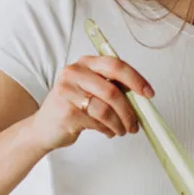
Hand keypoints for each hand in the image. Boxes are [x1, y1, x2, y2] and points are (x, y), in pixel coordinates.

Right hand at [26, 55, 153, 151]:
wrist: (44, 128)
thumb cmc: (73, 107)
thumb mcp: (93, 90)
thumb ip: (114, 88)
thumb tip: (142, 97)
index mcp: (86, 63)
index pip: (116, 65)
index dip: (136, 80)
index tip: (149, 94)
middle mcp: (74, 73)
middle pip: (113, 91)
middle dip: (130, 110)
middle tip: (136, 123)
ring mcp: (68, 91)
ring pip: (106, 110)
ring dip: (120, 124)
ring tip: (123, 130)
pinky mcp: (66, 111)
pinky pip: (97, 122)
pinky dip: (108, 130)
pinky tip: (108, 131)